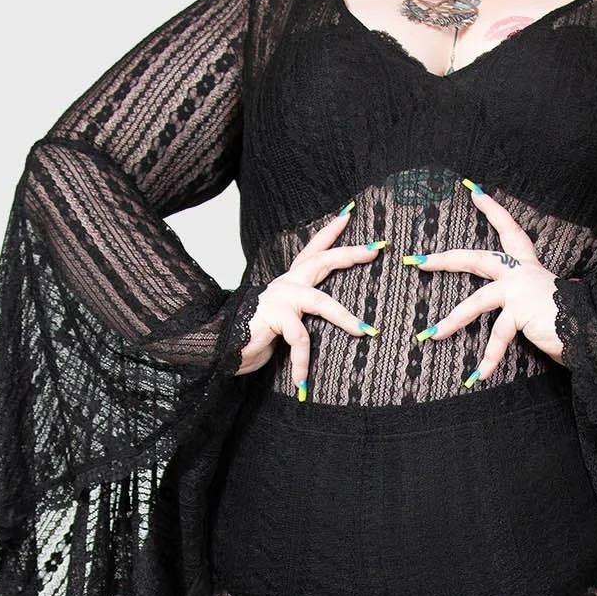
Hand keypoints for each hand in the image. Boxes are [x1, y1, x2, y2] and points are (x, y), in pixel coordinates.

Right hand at [233, 204, 383, 380]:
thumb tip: (339, 325)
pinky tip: (303, 382)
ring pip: (321, 302)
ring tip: (366, 331)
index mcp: (291, 282)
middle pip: (322, 261)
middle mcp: (287, 285)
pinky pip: (298, 339)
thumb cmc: (256, 334)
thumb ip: (305, 316)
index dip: (331, 232)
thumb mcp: (287, 321)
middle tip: (375, 249)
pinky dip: (302, 362)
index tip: (349, 213)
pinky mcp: (274, 318)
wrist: (221, 345)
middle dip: (349, 254)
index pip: (313, 250)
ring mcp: (280, 299)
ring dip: (345, 317)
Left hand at [404, 182, 562, 381]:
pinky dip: (488, 359)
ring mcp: (520, 290)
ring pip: (476, 301)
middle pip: (476, 258)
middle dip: (444, 259)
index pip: (509, 230)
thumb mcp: (546, 303)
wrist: (592, 330)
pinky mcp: (521, 312)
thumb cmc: (571, 319)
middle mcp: (522, 273)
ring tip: (428, 335)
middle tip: (418, 261)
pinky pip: (498, 337)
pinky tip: (477, 376)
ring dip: (451, 320)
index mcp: (528, 267)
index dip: (493, 209)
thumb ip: (531, 301)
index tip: (474, 191)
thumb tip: (524, 310)